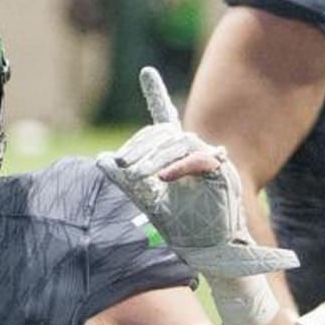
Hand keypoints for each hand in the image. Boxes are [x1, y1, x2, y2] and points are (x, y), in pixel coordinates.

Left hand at [95, 67, 297, 276]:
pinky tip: (163, 179)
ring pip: (179, 144)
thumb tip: (101, 159)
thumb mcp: (146, 200)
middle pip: (164, 134)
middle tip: (121, 167)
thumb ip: (126, 179)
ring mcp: (209, 159)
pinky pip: (200, 160)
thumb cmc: (181, 227)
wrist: (207, 252)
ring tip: (135, 175)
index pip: (166, 119)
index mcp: (175, 155)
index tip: (147, 72)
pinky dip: (179, 167)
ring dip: (153, 158)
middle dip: (140, 148)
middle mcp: (193, 152)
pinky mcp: (222, 173)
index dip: (157, 94)